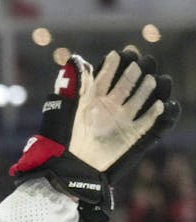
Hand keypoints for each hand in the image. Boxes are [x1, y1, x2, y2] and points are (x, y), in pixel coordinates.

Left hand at [10, 48, 180, 221]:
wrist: (69, 164)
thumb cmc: (63, 135)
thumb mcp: (67, 107)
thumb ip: (74, 84)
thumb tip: (77, 59)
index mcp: (92, 97)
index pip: (106, 75)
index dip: (113, 64)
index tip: (120, 53)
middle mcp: (109, 106)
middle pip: (127, 83)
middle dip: (134, 72)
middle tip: (142, 63)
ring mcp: (121, 119)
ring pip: (140, 98)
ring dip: (147, 89)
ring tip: (153, 80)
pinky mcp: (131, 135)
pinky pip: (147, 121)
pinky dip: (155, 113)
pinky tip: (161, 105)